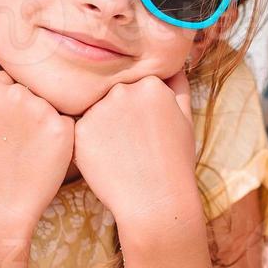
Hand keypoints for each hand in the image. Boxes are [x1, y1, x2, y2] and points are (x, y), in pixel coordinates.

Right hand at [0, 44, 74, 233]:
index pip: (13, 77)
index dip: (11, 102)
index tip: (3, 126)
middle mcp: (15, 94)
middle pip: (36, 87)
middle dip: (31, 107)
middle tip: (17, 139)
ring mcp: (41, 111)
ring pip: (55, 100)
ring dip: (48, 119)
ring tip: (29, 146)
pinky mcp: (63, 130)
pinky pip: (70, 119)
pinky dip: (62, 134)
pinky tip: (44, 153)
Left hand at [74, 72, 199, 228]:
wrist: (156, 201)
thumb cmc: (175, 162)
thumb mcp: (186, 119)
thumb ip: (178, 87)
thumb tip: (172, 66)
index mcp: (151, 84)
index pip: (137, 84)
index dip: (141, 108)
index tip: (146, 128)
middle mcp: (124, 90)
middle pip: (114, 94)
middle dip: (120, 113)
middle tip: (133, 143)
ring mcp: (100, 109)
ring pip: (96, 110)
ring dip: (103, 126)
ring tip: (120, 153)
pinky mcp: (80, 130)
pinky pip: (82, 129)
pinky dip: (90, 143)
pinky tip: (107, 160)